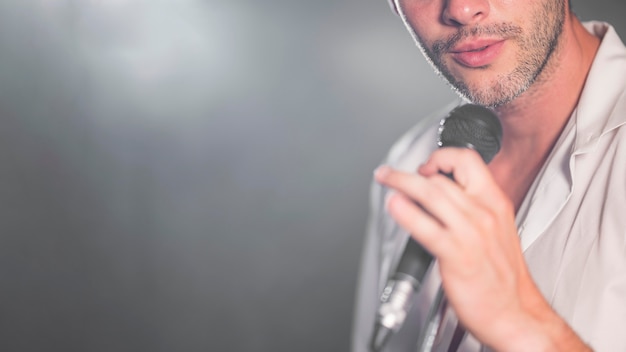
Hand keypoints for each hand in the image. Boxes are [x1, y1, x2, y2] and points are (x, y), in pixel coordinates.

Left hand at [374, 147, 589, 350]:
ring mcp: (471, 233)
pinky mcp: (458, 255)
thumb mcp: (497, 230)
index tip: (426, 165)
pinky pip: (427, 228)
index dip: (442, 156)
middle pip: (441, 178)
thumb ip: (472, 209)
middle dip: (408, 172)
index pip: (468, 161)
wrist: (515, 313)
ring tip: (385, 180)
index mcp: (495, 203)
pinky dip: (407, 213)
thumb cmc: (503, 277)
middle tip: (390, 173)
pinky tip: (395, 207)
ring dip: (401, 183)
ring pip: (431, 194)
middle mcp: (484, 213)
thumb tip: (442, 196)